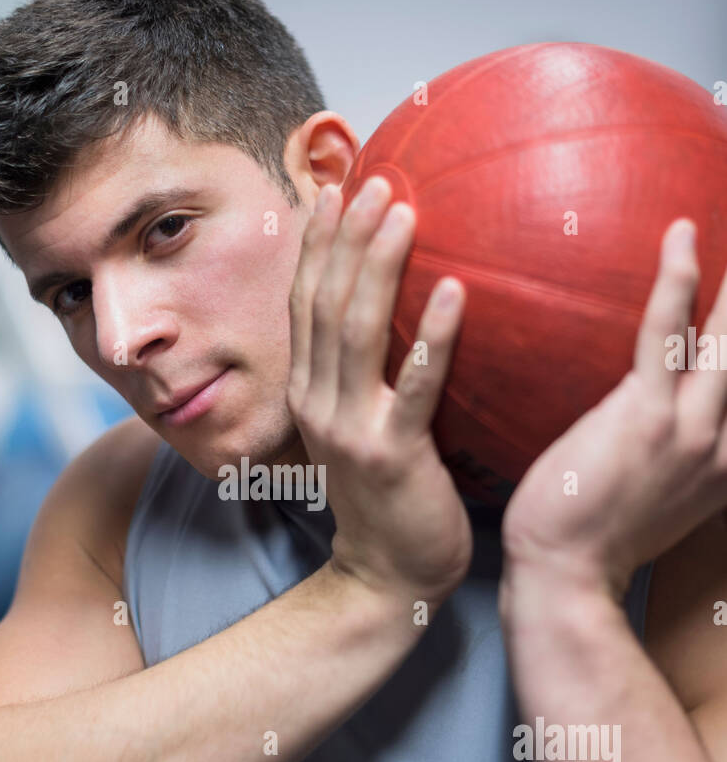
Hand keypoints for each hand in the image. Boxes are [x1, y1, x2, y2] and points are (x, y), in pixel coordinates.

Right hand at [287, 175, 472, 612]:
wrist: (387, 579)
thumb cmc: (391, 500)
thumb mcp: (366, 430)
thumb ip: (374, 378)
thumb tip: (408, 321)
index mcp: (310, 392)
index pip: (306, 303)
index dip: (319, 244)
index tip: (339, 189)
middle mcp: (318, 403)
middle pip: (326, 303)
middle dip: (348, 237)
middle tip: (379, 181)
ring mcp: (349, 429)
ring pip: (357, 331)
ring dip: (379, 266)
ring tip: (405, 211)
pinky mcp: (392, 455)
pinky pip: (414, 386)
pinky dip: (431, 337)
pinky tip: (453, 291)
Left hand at [500, 218, 726, 599]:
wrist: (564, 576)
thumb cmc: (599, 535)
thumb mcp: (663, 497)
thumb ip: (684, 454)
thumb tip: (674, 418)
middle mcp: (726, 443)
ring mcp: (691, 429)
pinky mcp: (644, 415)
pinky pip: (665, 333)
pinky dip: (677, 280)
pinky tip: (680, 238)